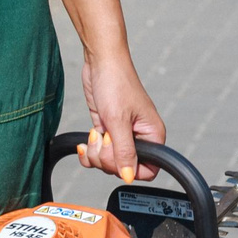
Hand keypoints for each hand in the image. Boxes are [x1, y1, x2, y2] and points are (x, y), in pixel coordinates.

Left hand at [75, 48, 165, 182]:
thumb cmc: (116, 82)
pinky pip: (98, 152)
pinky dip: (89, 151)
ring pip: (109, 161)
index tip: (116, 155)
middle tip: (103, 138)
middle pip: (124, 168)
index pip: (147, 169)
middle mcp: (139, 137)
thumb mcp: (118, 120)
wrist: (100, 62)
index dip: (129, 169)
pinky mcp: (107, 130)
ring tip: (95, 135)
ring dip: (96, 154)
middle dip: (108, 158)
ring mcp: (121, 134)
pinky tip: (85, 142)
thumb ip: (124, 151)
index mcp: (152, 135)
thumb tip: (128, 176)